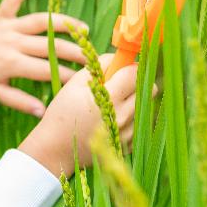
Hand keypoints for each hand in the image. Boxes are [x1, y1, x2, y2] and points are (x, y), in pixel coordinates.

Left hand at [0, 0, 89, 116]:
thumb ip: (19, 101)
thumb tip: (44, 111)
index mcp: (10, 64)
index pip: (46, 71)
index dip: (68, 76)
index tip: (87, 81)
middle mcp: (11, 42)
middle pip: (50, 46)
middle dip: (75, 52)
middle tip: (94, 57)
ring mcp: (6, 26)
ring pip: (40, 22)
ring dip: (64, 23)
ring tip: (84, 28)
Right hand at [18, 54, 152, 177]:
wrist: (57, 148)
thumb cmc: (62, 112)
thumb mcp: (74, 83)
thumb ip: (99, 66)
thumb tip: (118, 58)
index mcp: (109, 98)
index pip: (135, 73)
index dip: (129, 66)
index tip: (122, 68)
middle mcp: (123, 116)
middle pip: (150, 89)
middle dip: (136, 83)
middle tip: (120, 84)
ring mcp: (128, 133)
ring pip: (145, 106)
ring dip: (133, 100)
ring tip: (113, 104)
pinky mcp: (129, 145)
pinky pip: (139, 124)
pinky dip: (130, 118)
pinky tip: (112, 120)